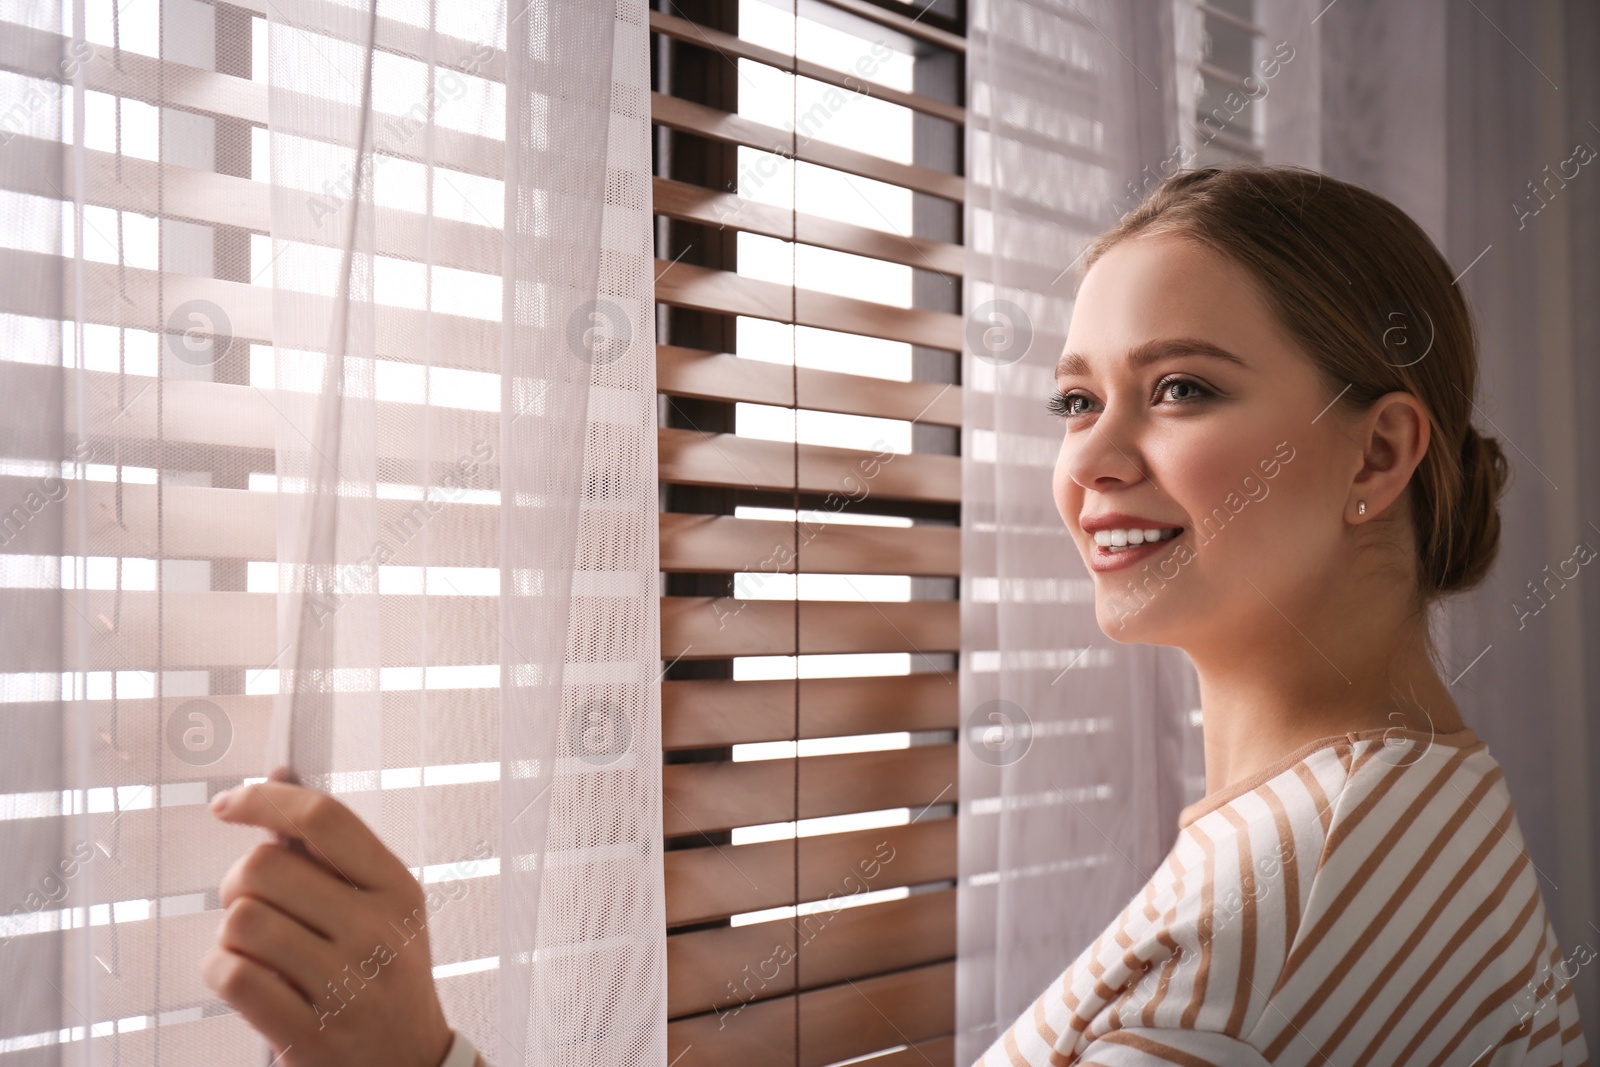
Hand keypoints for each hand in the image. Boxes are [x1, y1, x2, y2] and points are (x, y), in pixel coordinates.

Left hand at [201, 778, 454, 1066]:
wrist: (409, 1064)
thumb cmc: (382, 973)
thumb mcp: (379, 907)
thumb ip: (329, 848)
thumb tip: (277, 772)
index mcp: (397, 889)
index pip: (323, 818)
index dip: (263, 799)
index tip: (226, 805)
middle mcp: (378, 932)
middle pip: (263, 867)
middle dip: (237, 882)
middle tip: (250, 905)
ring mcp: (347, 986)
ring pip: (241, 922)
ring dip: (231, 934)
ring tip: (256, 950)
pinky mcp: (310, 1035)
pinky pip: (233, 976)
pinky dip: (220, 971)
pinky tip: (243, 978)